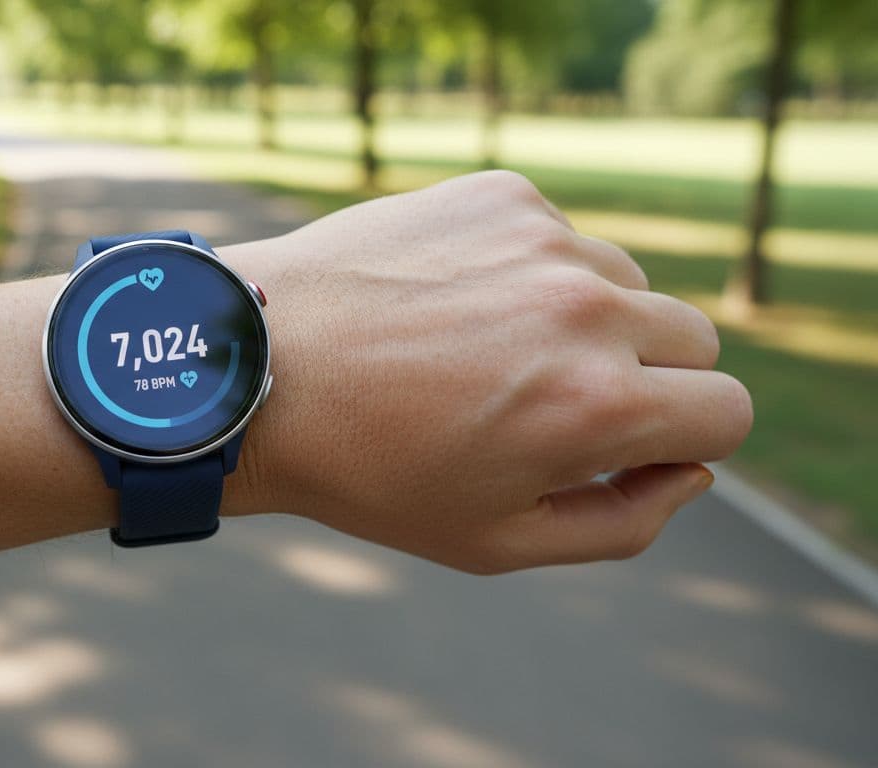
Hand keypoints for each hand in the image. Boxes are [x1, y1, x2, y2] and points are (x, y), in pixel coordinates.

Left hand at [227, 171, 752, 573]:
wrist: (256, 371)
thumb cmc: (367, 472)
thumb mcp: (495, 541)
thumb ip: (623, 523)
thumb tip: (692, 472)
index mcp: (598, 406)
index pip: (727, 412)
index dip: (684, 440)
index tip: (623, 447)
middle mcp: (586, 309)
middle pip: (693, 340)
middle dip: (646, 380)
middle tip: (551, 404)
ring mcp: (542, 240)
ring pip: (628, 280)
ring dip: (589, 318)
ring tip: (487, 352)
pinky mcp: (498, 193)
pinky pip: (559, 235)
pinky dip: (529, 268)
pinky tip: (454, 302)